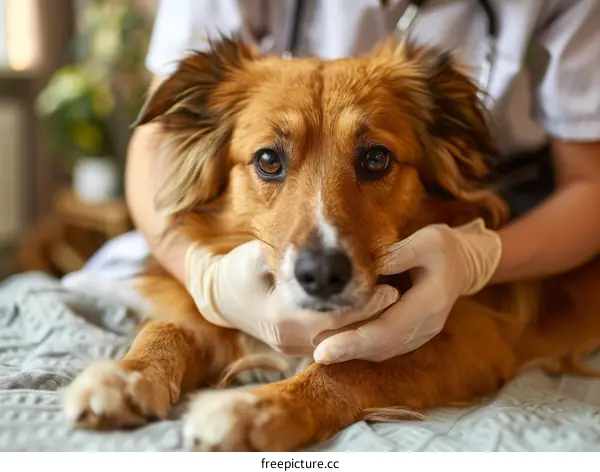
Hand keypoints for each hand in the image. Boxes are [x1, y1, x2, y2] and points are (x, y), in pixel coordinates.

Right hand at [185, 240, 399, 356]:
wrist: (220, 297)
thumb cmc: (239, 271)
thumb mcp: (255, 255)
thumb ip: (286, 255)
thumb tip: (319, 251)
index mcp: (280, 316)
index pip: (333, 316)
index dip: (363, 304)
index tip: (389, 288)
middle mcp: (289, 339)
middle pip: (342, 333)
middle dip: (371, 316)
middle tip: (398, 296)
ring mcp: (293, 348)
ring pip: (340, 342)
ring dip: (365, 325)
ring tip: (390, 305)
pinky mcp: (298, 348)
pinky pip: (331, 342)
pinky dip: (351, 330)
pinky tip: (370, 314)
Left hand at [313, 218, 501, 363]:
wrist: (464, 263)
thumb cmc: (442, 247)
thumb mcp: (426, 240)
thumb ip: (397, 255)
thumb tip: (363, 268)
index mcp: (431, 302)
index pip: (388, 329)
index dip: (355, 340)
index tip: (325, 348)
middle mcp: (427, 325)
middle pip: (383, 346)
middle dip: (348, 351)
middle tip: (317, 353)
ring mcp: (421, 333)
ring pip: (382, 351)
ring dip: (352, 352)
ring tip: (320, 349)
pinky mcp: (412, 334)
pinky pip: (384, 346)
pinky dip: (361, 347)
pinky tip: (338, 342)